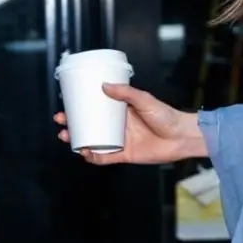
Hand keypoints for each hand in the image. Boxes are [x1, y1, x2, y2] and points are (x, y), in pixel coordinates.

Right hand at [54, 84, 206, 164]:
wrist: (181, 136)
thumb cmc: (166, 116)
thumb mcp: (145, 100)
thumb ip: (126, 93)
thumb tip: (105, 85)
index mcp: (120, 111)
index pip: (95, 108)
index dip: (79, 108)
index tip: (66, 105)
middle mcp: (117, 126)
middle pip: (89, 126)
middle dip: (72, 125)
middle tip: (61, 122)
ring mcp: (120, 141)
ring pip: (94, 142)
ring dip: (78, 141)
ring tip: (67, 137)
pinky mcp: (125, 155)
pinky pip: (105, 158)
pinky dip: (94, 157)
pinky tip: (85, 153)